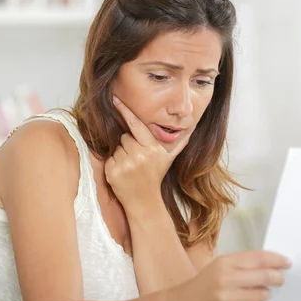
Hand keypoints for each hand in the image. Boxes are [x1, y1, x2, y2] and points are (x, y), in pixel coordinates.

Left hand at [105, 96, 190, 211]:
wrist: (144, 201)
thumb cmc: (155, 177)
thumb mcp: (169, 159)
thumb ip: (179, 143)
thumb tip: (191, 129)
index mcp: (152, 149)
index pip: (136, 125)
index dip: (125, 111)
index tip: (115, 99)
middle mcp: (140, 155)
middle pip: (125, 137)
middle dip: (129, 145)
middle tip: (136, 159)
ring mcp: (126, 164)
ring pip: (117, 147)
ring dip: (121, 154)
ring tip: (131, 166)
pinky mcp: (114, 172)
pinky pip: (109, 159)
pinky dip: (114, 164)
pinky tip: (123, 173)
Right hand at [164, 251, 291, 300]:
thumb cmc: (205, 283)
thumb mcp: (220, 265)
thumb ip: (243, 264)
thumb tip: (272, 265)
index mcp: (225, 262)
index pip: (259, 258)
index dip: (276, 260)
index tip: (287, 263)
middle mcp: (225, 279)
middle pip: (264, 276)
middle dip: (277, 278)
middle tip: (281, 279)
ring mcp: (226, 299)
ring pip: (261, 295)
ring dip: (264, 294)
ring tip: (257, 293)